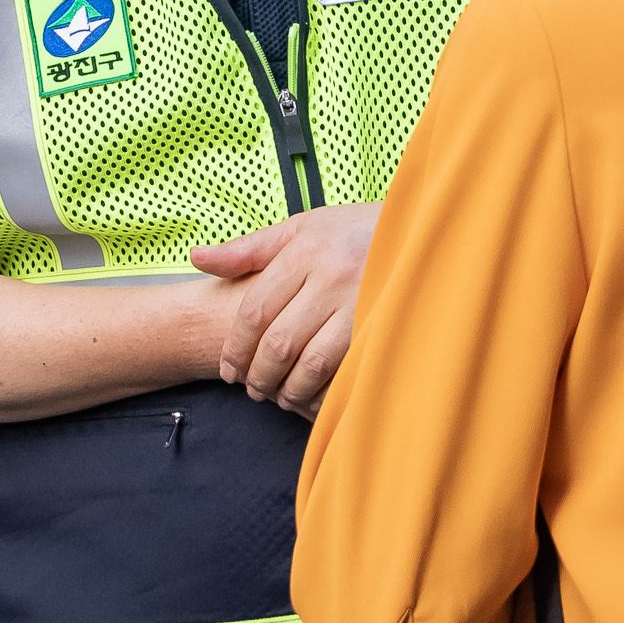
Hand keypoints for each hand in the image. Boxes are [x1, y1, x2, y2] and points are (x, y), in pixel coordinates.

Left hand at [190, 202, 381, 418]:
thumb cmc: (356, 230)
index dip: (235, 347)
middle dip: (258, 374)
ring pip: (310, 363)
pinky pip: (345, 370)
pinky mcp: (385, 326)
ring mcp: (362, 302)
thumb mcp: (304, 227)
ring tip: (278, 395)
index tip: (229, 370)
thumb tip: (198, 257)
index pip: (255, 309)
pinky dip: (323, 390)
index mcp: (307, 249)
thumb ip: (250, 248)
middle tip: (251, 389)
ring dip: (287, 388)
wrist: (425, 232)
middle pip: (279, 341)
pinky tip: (312, 395)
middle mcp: (333, 276)